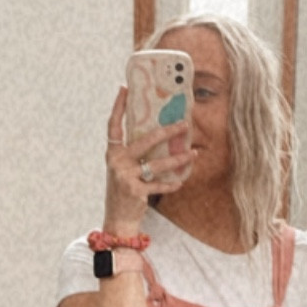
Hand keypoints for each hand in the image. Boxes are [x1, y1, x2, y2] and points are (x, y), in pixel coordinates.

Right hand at [104, 87, 191, 233]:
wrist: (117, 218)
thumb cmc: (124, 189)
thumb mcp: (122, 168)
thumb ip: (133, 152)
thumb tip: (156, 133)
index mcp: (112, 153)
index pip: (113, 126)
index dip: (118, 107)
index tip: (125, 89)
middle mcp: (117, 162)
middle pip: (145, 141)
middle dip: (167, 131)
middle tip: (184, 123)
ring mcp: (126, 177)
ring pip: (158, 164)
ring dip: (179, 159)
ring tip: (193, 153)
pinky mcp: (136, 192)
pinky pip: (160, 185)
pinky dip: (172, 184)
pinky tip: (181, 181)